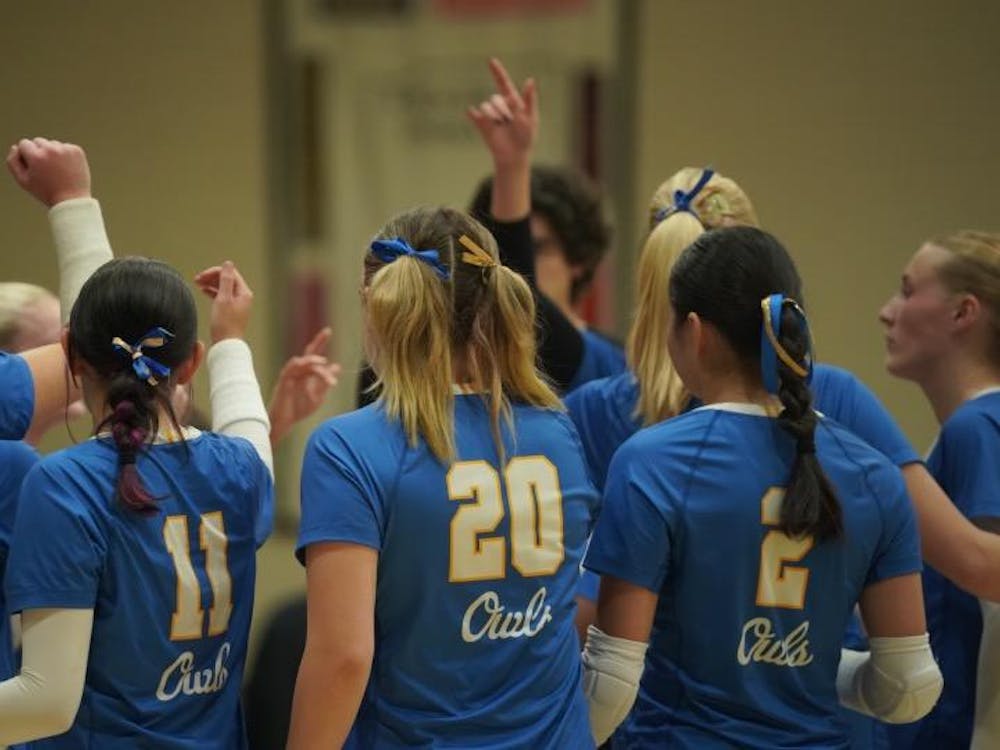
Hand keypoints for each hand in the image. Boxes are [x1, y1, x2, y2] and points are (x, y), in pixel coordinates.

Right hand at [6, 138, 91, 206]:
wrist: (72, 200)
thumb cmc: (46, 192)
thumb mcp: (23, 180)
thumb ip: (13, 162)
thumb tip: (16, 147)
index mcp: (36, 156)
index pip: (24, 143)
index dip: (27, 156)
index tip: (34, 167)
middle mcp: (50, 150)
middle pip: (38, 141)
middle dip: (39, 152)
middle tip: (46, 170)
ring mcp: (65, 149)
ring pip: (53, 144)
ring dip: (53, 153)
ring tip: (57, 170)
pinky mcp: (77, 151)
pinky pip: (66, 147)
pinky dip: (65, 155)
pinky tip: (67, 168)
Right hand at [194, 261, 253, 342]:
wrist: (226, 344)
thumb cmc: (225, 324)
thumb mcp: (223, 299)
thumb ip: (226, 280)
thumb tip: (228, 264)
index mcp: (244, 293)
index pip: (230, 273)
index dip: (214, 272)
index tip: (201, 277)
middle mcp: (243, 297)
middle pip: (227, 279)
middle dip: (212, 277)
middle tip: (197, 279)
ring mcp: (237, 304)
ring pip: (223, 287)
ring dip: (211, 284)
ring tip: (198, 284)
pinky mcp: (231, 310)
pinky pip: (222, 296)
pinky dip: (213, 292)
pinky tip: (204, 291)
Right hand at [268, 327, 340, 442]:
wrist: (284, 423)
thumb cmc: (298, 408)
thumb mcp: (317, 395)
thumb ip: (325, 381)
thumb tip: (337, 366)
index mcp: (306, 373)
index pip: (314, 355)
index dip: (320, 343)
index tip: (328, 330)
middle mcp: (298, 372)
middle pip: (308, 353)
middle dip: (317, 342)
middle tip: (327, 332)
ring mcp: (290, 376)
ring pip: (303, 363)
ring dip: (313, 363)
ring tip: (323, 363)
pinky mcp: (283, 383)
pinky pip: (288, 370)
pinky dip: (295, 365)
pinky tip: (302, 362)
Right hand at [466, 58, 537, 168]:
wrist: (513, 155)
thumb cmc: (525, 137)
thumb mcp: (530, 117)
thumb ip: (529, 99)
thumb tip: (530, 79)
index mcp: (512, 101)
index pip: (503, 83)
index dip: (497, 72)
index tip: (491, 60)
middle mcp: (500, 105)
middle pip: (496, 98)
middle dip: (503, 110)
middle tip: (510, 122)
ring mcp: (490, 114)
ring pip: (486, 105)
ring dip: (494, 116)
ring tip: (501, 127)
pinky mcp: (481, 123)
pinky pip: (475, 114)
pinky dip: (474, 113)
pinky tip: (472, 112)